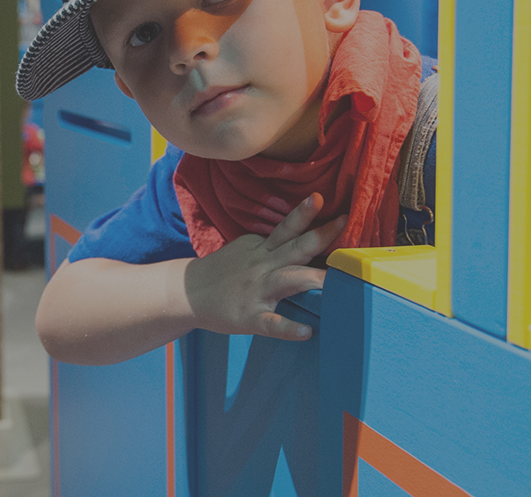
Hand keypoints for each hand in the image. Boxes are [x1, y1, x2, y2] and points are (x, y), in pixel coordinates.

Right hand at [183, 193, 341, 340]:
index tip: (321, 198)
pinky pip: (272, 322)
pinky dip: (289, 327)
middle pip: (295, 247)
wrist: (186, 292)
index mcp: (262, 249)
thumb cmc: (223, 271)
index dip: (303, 213)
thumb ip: (274, 244)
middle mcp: (263, 265)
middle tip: (344, 222)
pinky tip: (306, 331)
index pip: (287, 228)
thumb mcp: (247, 248)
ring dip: (311, 278)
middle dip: (320, 235)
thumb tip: (304, 234)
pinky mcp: (249, 316)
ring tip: (336, 282)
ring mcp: (257, 290)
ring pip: (288, 280)